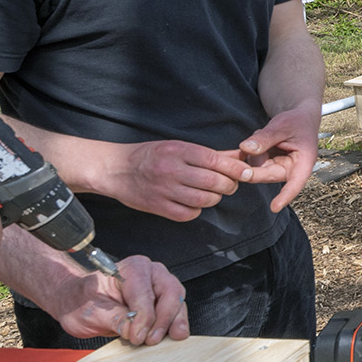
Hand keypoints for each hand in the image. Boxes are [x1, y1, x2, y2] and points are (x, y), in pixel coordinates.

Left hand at [41, 255, 190, 345]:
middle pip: (170, 293)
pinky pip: (176, 313)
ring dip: (174, 323)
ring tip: (171, 338)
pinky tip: (170, 337)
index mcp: (132, 269)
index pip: (145, 293)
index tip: (137, 336)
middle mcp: (150, 274)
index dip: (144, 317)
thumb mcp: (92, 312)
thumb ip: (115, 319)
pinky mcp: (162, 304)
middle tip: (152, 339)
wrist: (78, 304)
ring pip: (178, 303)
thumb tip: (134, 330)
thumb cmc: (82, 300)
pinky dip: (174, 326)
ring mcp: (159, 288)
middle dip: (165, 318)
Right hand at [105, 140, 251, 221]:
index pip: (215, 160)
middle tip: (230, 185)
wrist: (115, 169)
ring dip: (214, 198)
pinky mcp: (158, 207)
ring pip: (203, 200)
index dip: (235, 168)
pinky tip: (194, 203)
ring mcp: (164, 190)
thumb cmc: (151, 156)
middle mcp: (171, 169)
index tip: (247, 172)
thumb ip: (210, 154)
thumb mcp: (178, 147)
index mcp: (178, 151)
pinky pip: (188, 214)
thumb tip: (240, 156)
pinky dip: (196, 210)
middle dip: (228, 185)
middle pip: (213, 182)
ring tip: (212, 193)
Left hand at [238, 107, 320, 211]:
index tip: (274, 207)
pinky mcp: (268, 164)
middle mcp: (290, 170)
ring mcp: (277, 168)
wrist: (299, 118)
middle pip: (267, 174)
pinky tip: (258, 140)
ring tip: (263, 135)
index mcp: (303, 163)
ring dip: (253, 151)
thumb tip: (246, 149)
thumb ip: (265, 137)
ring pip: (256, 167)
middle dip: (255, 161)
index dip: (285, 196)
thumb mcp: (283, 126)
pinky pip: (253, 161)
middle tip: (247, 147)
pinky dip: (250, 150)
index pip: (295, 183)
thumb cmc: (298, 122)